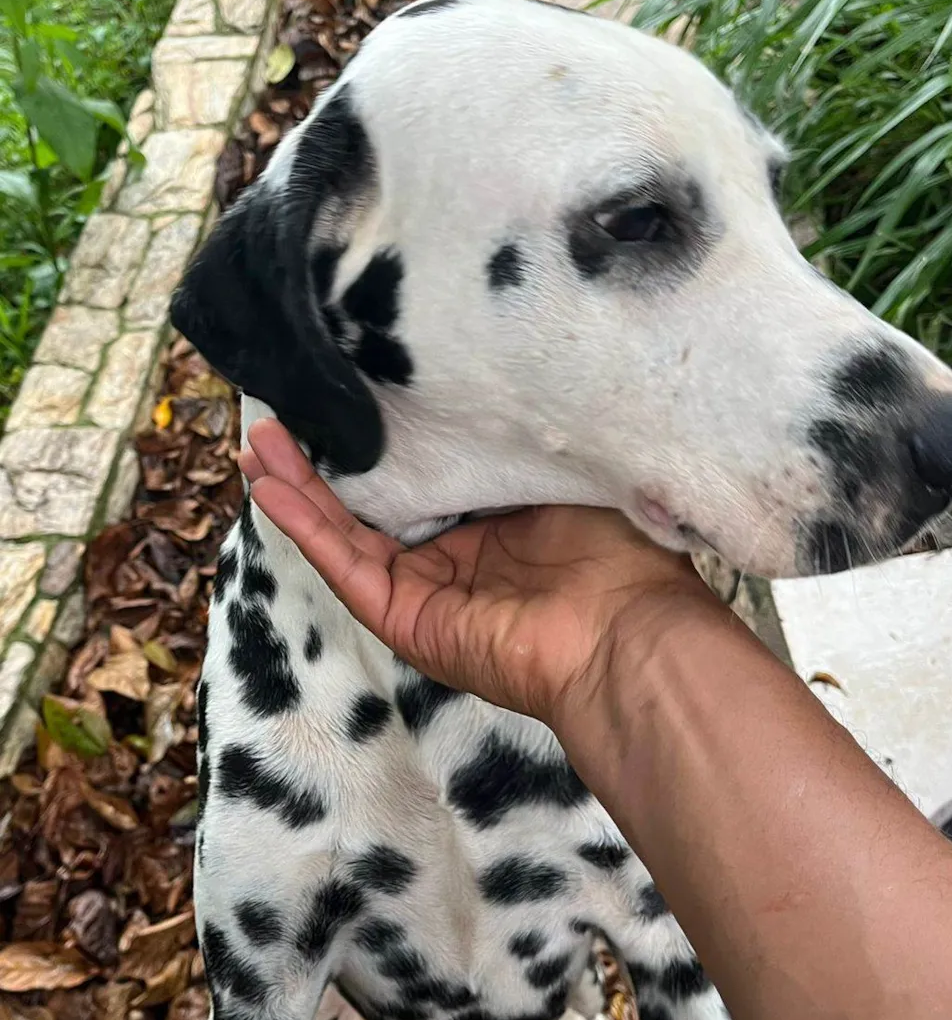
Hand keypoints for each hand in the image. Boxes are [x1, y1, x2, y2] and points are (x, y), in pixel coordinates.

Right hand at [241, 420, 714, 728]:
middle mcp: (456, 566)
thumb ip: (514, 445)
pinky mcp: (408, 621)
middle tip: (277, 422)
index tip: (347, 402)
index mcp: (497, 533)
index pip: (423, 489)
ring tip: (256, 446)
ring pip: (347, 538)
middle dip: (322, 469)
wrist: (627, 628)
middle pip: (371, 513)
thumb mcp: (560, 473)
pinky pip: (348, 568)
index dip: (382, 451)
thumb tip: (483, 392)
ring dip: (299, 491)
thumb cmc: (617, 552)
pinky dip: (308, 528)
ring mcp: (428, 597)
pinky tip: (272, 488)